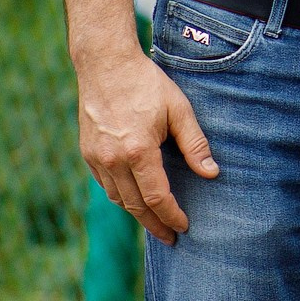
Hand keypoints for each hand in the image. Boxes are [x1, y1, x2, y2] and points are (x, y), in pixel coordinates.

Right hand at [74, 43, 217, 240]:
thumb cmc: (146, 83)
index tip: (184, 227)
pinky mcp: (88, 152)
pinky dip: (121, 196)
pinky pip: (105, 185)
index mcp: (139, 151)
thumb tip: (212, 174)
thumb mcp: (178, 109)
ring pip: (118, 199)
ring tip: (155, 222)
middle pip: (136, 206)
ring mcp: (97, 158)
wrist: (105, 63)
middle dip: (155, 225)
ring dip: (137, 214)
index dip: (172, 216)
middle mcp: (114, 160)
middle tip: (170, 237)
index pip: (157, 198)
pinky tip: (134, 198)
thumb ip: (195, 144)